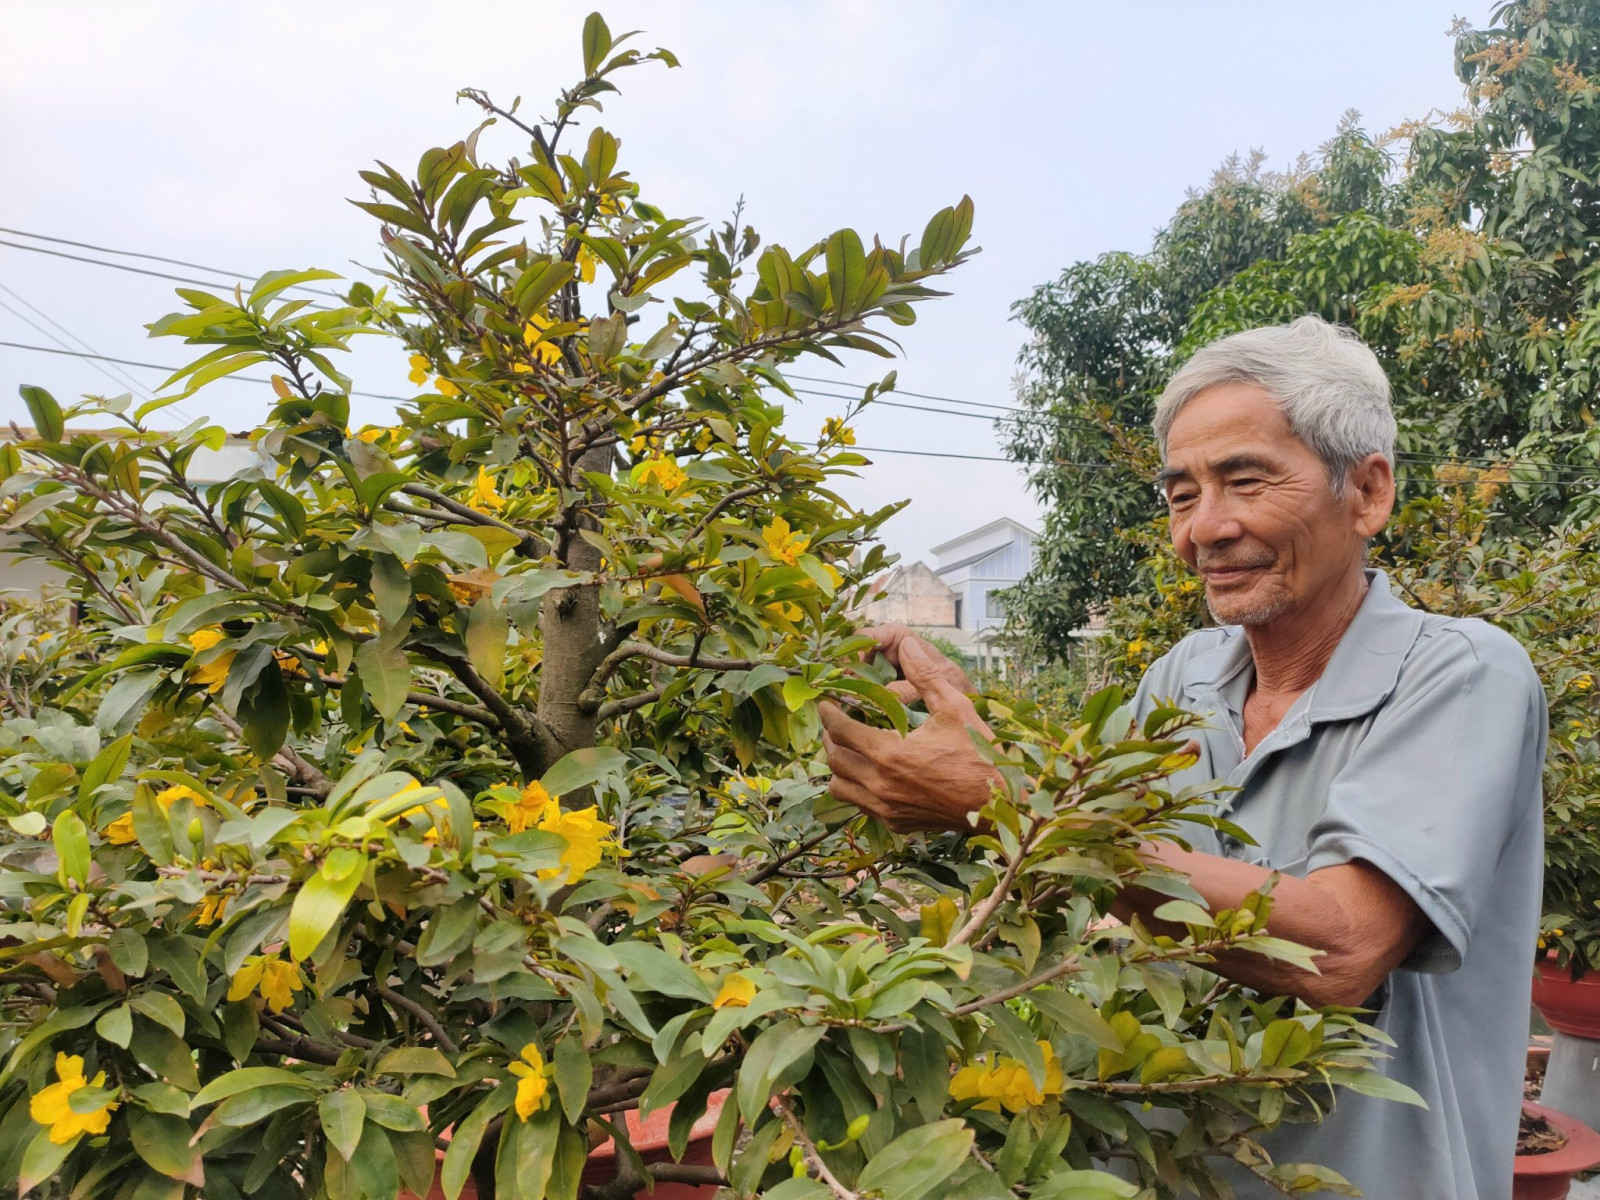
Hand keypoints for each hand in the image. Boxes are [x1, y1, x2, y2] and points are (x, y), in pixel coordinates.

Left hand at [820, 638, 999, 832]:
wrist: (996, 804)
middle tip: (836, 720)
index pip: (840, 730)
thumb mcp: (954, 707)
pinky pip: (859, 804)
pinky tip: (870, 772)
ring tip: (849, 747)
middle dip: (830, 736)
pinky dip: (855, 787)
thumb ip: (926, 676)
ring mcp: (885, 807)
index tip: (825, 701)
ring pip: (839, 785)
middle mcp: (880, 784)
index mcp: (889, 753)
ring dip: (838, 765)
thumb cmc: (978, 754)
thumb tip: (908, 645)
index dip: (828, 713)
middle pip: (834, 758)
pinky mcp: (894, 822)